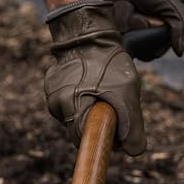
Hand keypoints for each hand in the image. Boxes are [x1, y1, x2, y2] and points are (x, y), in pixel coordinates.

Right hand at [44, 1, 145, 155]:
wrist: (89, 32)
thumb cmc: (109, 63)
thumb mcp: (127, 95)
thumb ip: (133, 128)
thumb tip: (133, 152)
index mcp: (70, 108)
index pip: (83, 141)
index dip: (100, 139)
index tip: (114, 129)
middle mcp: (55, 105)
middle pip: (79, 129)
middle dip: (97, 121)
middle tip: (113, 103)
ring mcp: (51, 94)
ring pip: (74, 115)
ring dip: (89, 108)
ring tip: (101, 87)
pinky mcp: (51, 84)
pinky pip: (68, 100)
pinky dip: (81, 96)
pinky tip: (89, 81)